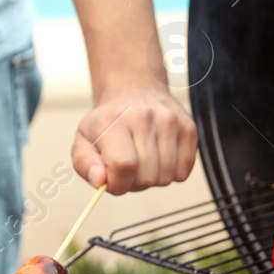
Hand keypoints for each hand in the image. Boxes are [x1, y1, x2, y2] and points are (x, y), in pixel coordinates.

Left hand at [71, 82, 197, 194]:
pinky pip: (183, 172)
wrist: (134, 89)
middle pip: (146, 178)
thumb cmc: (108, 121)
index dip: (118, 184)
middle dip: (134, 183)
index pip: (123, 166)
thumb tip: (100, 180)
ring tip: (143, 160)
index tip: (113, 179)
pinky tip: (159, 156)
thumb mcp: (84, 140)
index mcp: (114, 121)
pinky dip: (171, 173)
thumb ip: (85, 164)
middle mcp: (144, 117)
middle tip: (127, 167)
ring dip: (153, 178)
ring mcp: (170, 121)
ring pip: (166, 177)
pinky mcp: (189, 128)